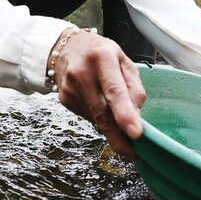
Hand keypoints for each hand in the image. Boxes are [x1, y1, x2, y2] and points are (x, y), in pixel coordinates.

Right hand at [50, 30, 145, 157]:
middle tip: (133, 152)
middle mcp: (82, 72)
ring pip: (96, 119)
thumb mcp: (123, 61)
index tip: (135, 134)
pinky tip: (98, 102)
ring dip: (110, 124)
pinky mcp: (63, 99)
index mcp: (102, 57)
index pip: (114, 90)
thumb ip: (134, 88)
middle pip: (102, 113)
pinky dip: (98, 117)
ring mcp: (69, 88)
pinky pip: (87, 117)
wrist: (67, 47)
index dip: (125, 114)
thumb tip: (136, 117)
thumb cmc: (101, 54)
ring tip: (115, 111)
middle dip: (119, 137)